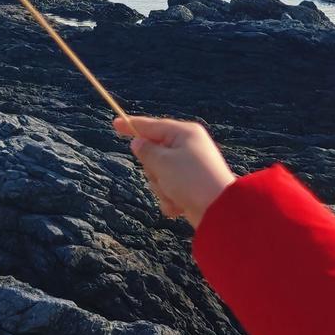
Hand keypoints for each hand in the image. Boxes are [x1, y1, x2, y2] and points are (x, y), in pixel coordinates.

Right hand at [113, 115, 236, 226]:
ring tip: (175, 194)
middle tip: (163, 176)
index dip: (132, 125)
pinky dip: (171, 199)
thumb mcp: (163, 162)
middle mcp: (188, 148)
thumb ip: (146, 151)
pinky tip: (180, 206)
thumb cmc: (191, 180)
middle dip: (153, 170)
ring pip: (159, 175)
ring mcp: (190, 168)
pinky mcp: (191, 187)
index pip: (152, 126)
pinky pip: (169, 190)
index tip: (114, 123)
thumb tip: (137, 143)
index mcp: (184, 133)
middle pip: (154, 154)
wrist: (220, 212)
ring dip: (162, 188)